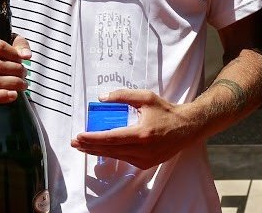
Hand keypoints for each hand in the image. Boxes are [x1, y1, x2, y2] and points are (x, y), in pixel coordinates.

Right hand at [0, 33, 31, 108]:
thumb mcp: (7, 47)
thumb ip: (19, 45)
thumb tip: (26, 55)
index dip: (15, 54)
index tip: (22, 60)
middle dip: (16, 70)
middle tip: (24, 74)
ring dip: (12, 83)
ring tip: (22, 85)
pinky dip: (1, 96)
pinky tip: (12, 95)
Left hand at [70, 89, 196, 169]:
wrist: (187, 127)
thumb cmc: (166, 111)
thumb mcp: (145, 98)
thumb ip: (123, 96)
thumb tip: (101, 98)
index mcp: (141, 134)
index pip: (111, 138)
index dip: (93, 138)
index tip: (79, 136)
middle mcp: (142, 150)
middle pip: (109, 150)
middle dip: (89, 146)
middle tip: (75, 142)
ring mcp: (145, 159)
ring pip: (115, 156)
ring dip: (98, 151)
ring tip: (84, 146)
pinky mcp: (146, 164)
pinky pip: (124, 159)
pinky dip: (112, 153)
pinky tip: (102, 148)